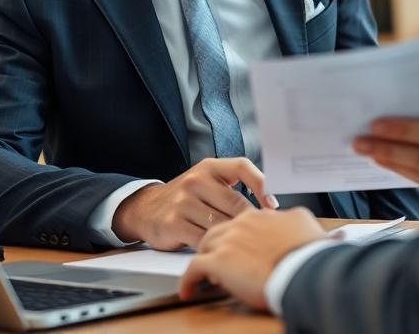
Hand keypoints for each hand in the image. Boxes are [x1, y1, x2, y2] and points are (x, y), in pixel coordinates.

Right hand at [113, 157, 278, 249]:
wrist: (146, 209)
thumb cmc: (187, 198)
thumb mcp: (206, 182)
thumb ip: (232, 188)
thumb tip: (269, 207)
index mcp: (209, 167)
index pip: (241, 166)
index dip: (261, 183)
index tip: (272, 204)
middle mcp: (195, 180)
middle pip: (235, 203)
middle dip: (249, 222)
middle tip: (258, 235)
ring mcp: (183, 202)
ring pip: (221, 223)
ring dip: (233, 237)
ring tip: (242, 246)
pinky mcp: (173, 223)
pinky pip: (203, 239)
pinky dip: (216, 249)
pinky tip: (222, 253)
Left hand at [179, 208, 325, 309]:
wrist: (303, 268)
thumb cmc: (307, 252)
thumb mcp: (304, 222)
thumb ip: (290, 217)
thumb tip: (289, 218)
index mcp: (259, 216)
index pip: (240, 221)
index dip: (238, 236)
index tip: (239, 247)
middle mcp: (241, 224)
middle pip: (219, 230)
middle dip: (216, 244)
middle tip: (218, 259)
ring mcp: (228, 241)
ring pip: (205, 244)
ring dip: (203, 258)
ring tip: (203, 273)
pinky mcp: (219, 261)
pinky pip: (194, 269)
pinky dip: (189, 280)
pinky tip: (189, 290)